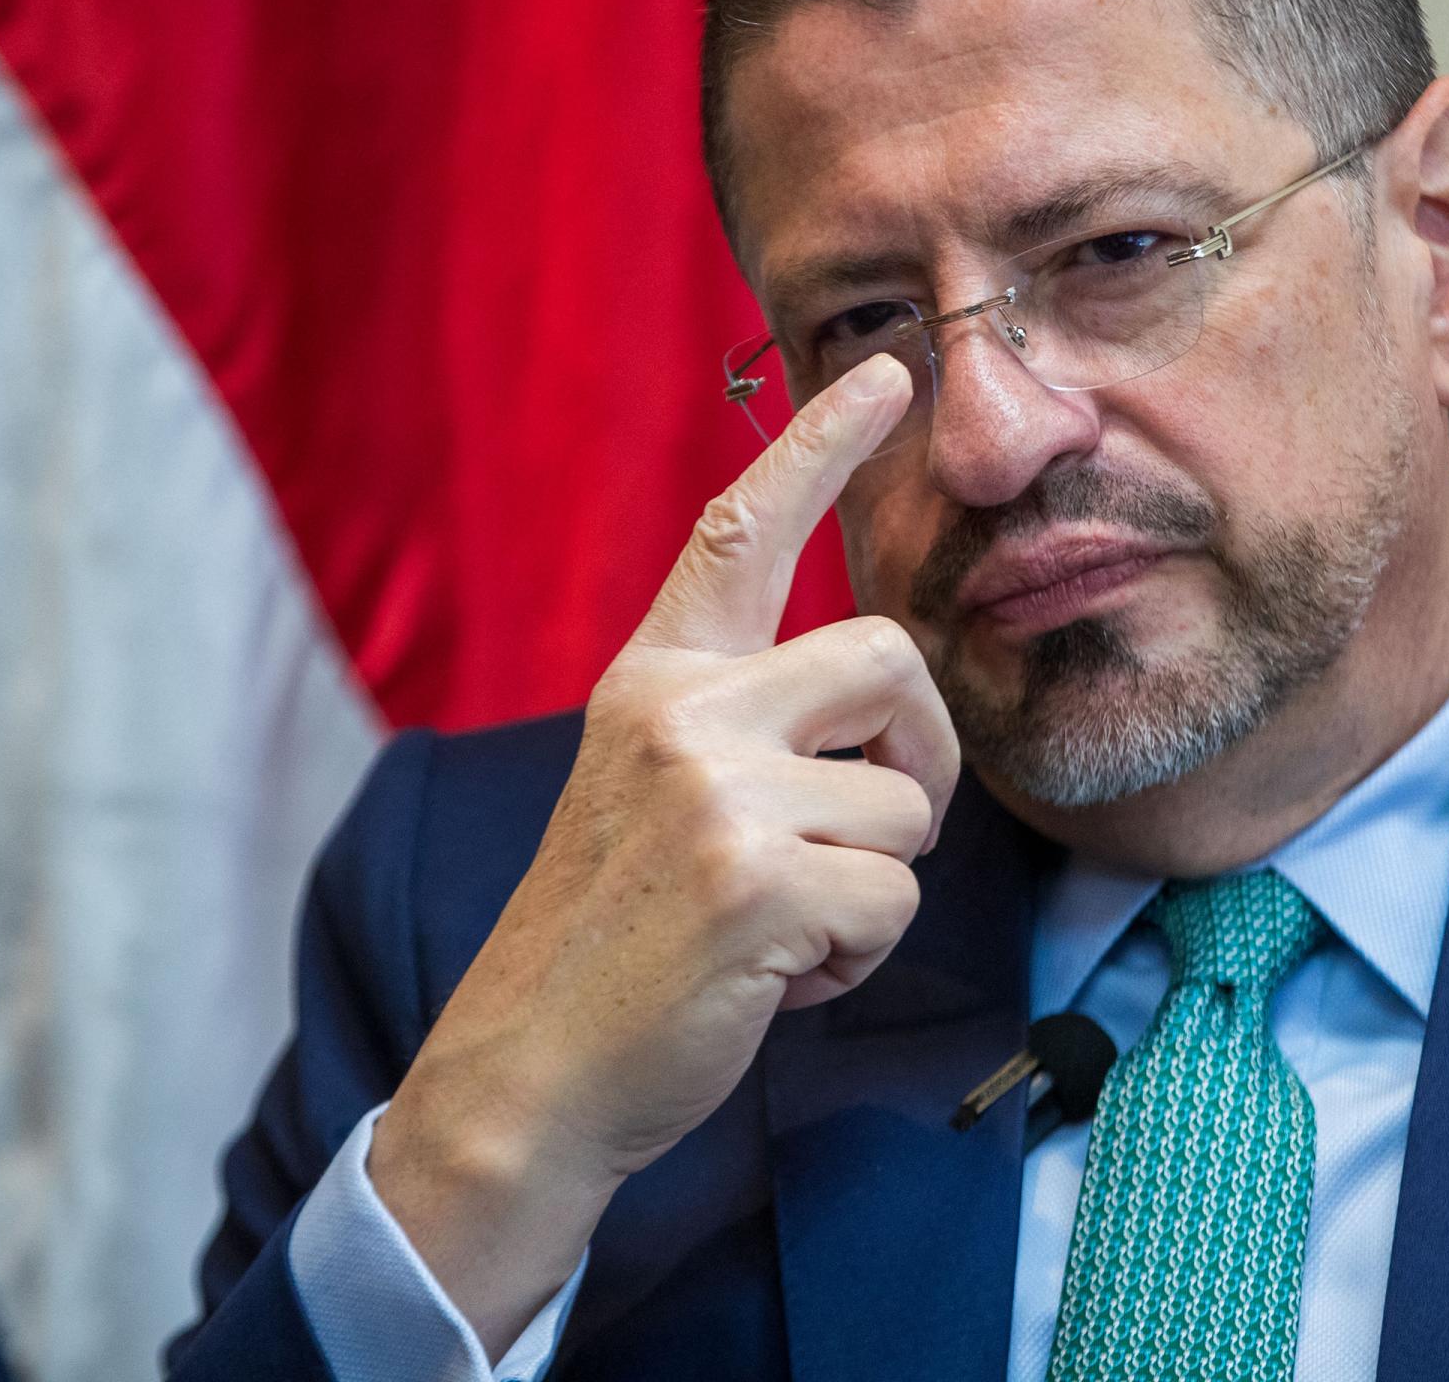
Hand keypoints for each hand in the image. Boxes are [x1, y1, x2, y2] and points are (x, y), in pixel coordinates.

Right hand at [367, 355, 957, 1354]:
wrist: (527, 1074)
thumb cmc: (611, 940)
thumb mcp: (648, 790)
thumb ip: (736, 724)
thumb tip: (875, 709)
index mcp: (653, 679)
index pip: (741, 530)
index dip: (819, 441)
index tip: (887, 373)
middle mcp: (681, 711)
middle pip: (891, 660)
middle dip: (921, 755)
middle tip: (873, 831)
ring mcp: (716, 791)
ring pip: (907, 806)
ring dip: (873, 886)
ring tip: (780, 928)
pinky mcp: (757, 879)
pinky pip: (893, 901)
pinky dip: (855, 958)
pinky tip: (775, 978)